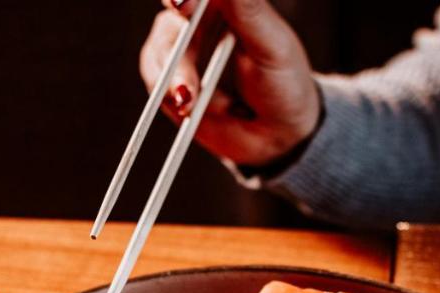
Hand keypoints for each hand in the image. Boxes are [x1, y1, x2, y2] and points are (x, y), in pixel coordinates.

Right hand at [140, 0, 321, 167]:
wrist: (277, 133)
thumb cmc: (284, 84)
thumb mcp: (272, 45)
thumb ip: (248, 9)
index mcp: (227, 3)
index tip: (181, 5)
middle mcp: (201, 20)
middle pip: (172, 20)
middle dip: (176, 48)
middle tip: (185, 71)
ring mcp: (184, 50)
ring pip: (159, 50)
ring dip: (171, 76)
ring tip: (189, 101)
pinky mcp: (171, 79)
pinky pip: (155, 78)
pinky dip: (167, 93)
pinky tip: (186, 107)